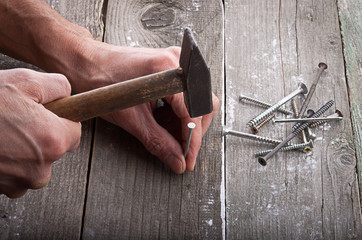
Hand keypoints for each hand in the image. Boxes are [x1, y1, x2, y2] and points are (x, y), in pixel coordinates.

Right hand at [0, 69, 80, 197]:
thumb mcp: (24, 82)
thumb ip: (58, 86)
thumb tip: (69, 94)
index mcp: (53, 140)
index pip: (76, 132)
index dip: (62, 119)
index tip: (51, 113)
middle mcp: (42, 168)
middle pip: (56, 149)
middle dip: (43, 134)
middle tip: (19, 119)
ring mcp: (20, 182)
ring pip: (36, 163)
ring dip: (25, 150)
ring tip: (3, 132)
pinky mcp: (2, 189)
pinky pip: (17, 174)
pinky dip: (10, 162)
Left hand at [71, 41, 219, 173]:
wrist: (84, 64)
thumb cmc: (100, 83)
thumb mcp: (131, 119)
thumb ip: (158, 142)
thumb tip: (177, 160)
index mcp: (169, 72)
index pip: (192, 113)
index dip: (192, 140)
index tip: (188, 159)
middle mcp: (177, 63)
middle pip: (201, 105)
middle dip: (191, 131)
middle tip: (178, 149)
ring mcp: (174, 63)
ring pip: (194, 100)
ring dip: (183, 122)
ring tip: (164, 133)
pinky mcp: (169, 68)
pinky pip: (184, 94)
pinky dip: (176, 112)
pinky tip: (160, 120)